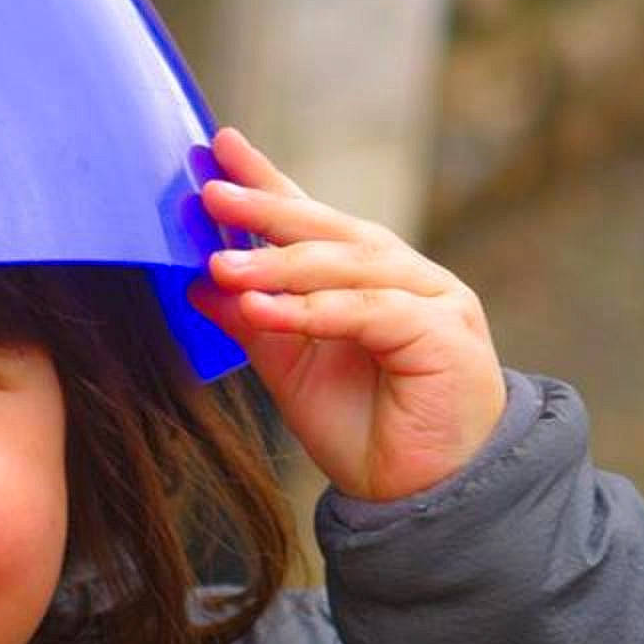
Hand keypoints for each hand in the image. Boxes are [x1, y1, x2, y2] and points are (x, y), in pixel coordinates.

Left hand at [189, 127, 505, 501]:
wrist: (421, 495)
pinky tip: (262, 309)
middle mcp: (406, 276)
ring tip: (220, 265)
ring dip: (280, 264)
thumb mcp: (292, 371)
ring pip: (349, 266)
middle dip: (267, 208)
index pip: (313, 219)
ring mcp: (433, 299)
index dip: (268, 181)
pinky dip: (313, 310)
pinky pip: (369, 312)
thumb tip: (199, 282)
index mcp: (370, 277)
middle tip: (210, 191)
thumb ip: (255, 323)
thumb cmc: (367, 430)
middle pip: (331, 229)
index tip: (217, 147)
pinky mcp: (444, 335)